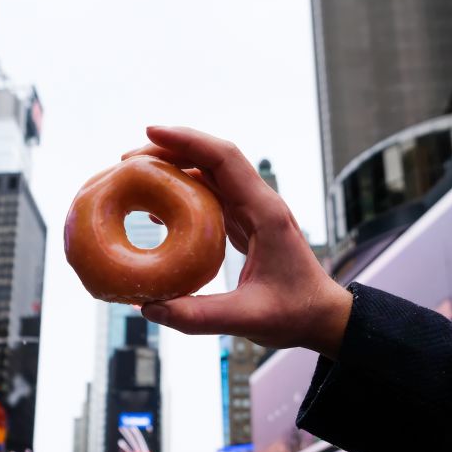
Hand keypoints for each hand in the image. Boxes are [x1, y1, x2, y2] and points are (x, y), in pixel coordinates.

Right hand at [123, 126, 352, 358]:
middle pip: (211, 159)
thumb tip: (148, 309)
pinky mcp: (246, 224)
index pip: (223, 159)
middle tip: (127, 160)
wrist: (324, 318)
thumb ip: (198, 316)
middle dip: (170, 150)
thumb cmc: (295, 315)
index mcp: (265, 213)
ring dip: (174, 168)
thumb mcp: (248, 319)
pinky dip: (182, 192)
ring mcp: (253, 212)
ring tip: (134, 176)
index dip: (187, 141)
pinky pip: (210, 196)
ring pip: (210, 175)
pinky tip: (156, 207)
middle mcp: (259, 203)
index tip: (150, 131)